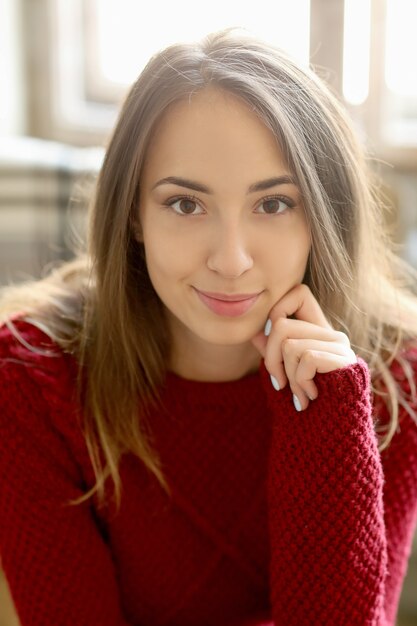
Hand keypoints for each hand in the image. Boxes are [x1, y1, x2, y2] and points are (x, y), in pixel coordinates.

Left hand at [251, 284, 356, 410]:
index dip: (278, 310)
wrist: (333, 432)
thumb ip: (273, 352)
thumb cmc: (308, 404)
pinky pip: (304, 359)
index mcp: (317, 331)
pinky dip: (300, 382)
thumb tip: (256, 332)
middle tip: (279, 383)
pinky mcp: (343, 360)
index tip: (271, 341)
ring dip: (288, 377)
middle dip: (270, 359)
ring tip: (298, 396)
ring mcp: (339, 345)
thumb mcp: (286, 374)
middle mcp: (331, 333)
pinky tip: (310, 397)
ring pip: (289, 344)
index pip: (299, 293)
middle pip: (281, 325)